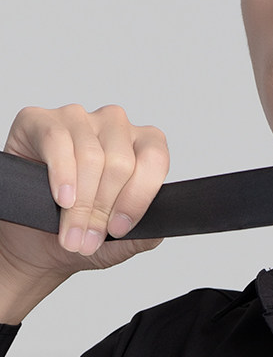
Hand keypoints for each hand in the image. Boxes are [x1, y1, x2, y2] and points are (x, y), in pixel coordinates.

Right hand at [0, 103, 168, 320]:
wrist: (31, 241)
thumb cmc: (80, 229)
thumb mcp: (117, 241)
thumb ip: (143, 233)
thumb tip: (156, 229)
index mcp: (142, 143)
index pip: (155, 158)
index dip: (138, 197)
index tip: (119, 228)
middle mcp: (115, 124)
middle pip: (120, 163)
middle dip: (102, 209)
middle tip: (86, 240)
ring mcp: (79, 118)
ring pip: (90, 157)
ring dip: (79, 204)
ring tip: (70, 234)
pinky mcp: (40, 120)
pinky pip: (58, 141)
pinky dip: (61, 175)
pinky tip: (62, 198)